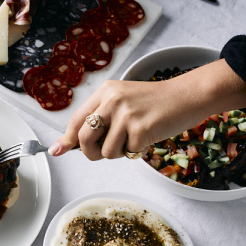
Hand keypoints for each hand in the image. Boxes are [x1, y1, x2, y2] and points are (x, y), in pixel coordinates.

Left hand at [49, 60, 245, 158]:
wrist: (188, 96)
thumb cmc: (155, 102)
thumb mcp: (122, 101)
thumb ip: (99, 118)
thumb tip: (69, 145)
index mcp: (105, 92)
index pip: (76, 120)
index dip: (66, 139)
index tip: (57, 151)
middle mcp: (112, 101)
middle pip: (84, 138)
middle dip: (90, 152)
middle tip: (105, 151)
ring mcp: (126, 115)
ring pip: (105, 152)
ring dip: (118, 153)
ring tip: (133, 138)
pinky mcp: (140, 130)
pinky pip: (127, 154)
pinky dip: (136, 152)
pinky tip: (148, 137)